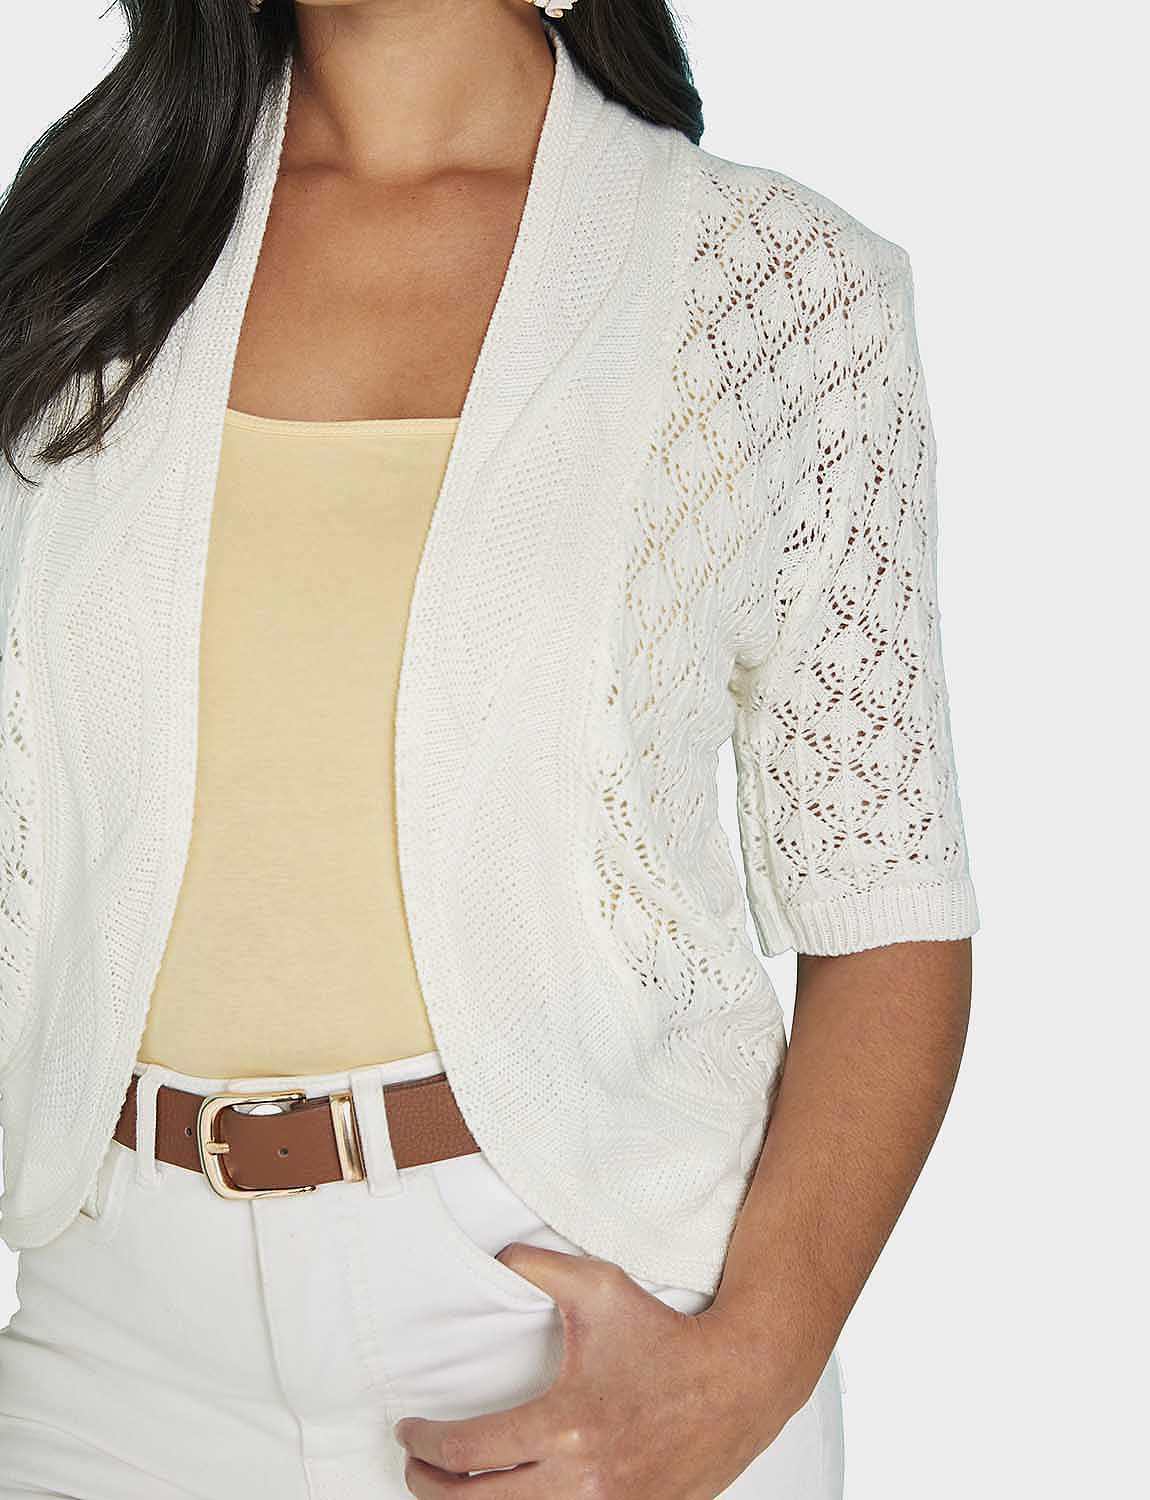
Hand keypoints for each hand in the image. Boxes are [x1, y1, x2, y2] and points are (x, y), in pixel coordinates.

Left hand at [393, 1242, 798, 1497]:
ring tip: (452, 1489)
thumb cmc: (668, 1335)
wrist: (738, 1377)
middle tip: (415, 1467)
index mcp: (566, 1424)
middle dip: (431, 1488)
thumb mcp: (598, 1287)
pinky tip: (510, 1499)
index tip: (409, 1431)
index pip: (468, 1451)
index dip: (425, 1444)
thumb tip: (497, 1256)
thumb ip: (540, 1267)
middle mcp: (582, 1479)